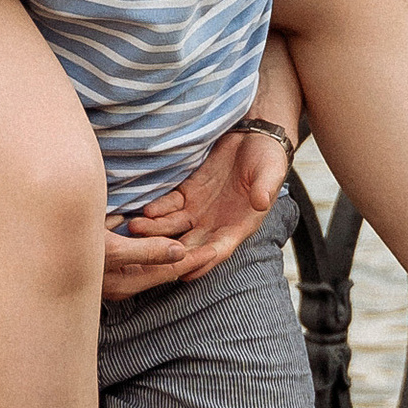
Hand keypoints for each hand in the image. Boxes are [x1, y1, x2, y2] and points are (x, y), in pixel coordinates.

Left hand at [100, 125, 288, 300]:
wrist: (255, 137)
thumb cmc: (268, 158)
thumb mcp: (271, 172)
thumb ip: (265, 188)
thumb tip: (261, 202)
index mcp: (239, 226)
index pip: (218, 250)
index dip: (201, 261)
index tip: (184, 270)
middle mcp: (216, 223)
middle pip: (190, 244)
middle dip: (168, 251)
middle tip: (147, 254)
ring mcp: (200, 209)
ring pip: (174, 227)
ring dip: (155, 231)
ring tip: (136, 229)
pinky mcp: (188, 193)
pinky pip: (170, 205)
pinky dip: (158, 210)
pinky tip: (145, 211)